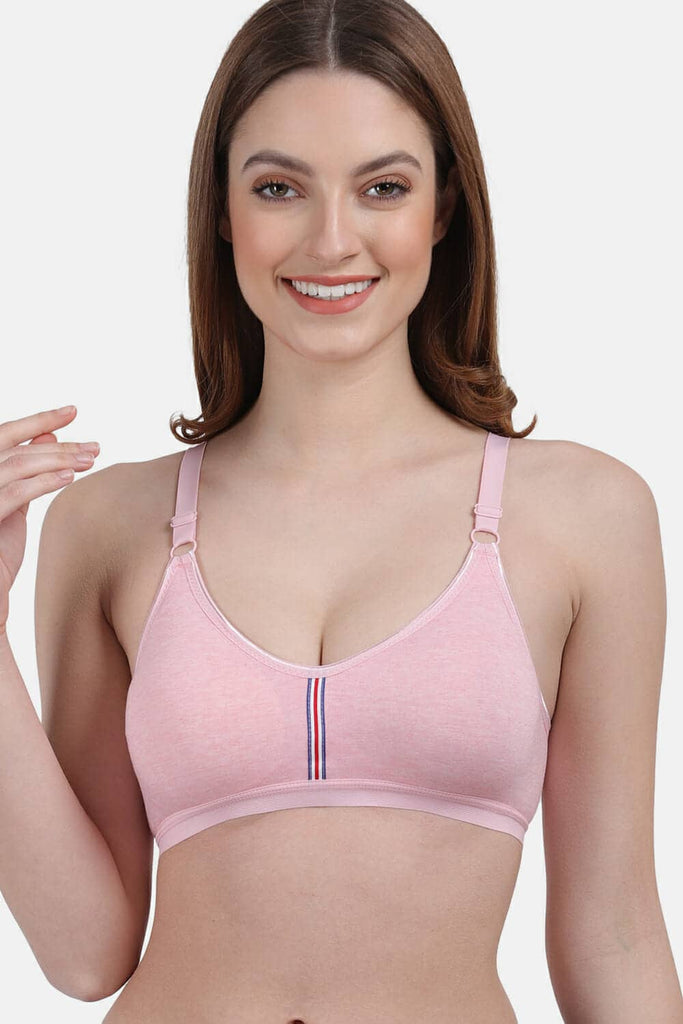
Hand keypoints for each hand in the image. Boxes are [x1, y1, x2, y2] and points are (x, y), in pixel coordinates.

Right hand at [0, 406, 99, 631]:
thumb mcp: (13, 503)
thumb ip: (26, 470)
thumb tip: (48, 437)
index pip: (5, 435)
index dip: (38, 420)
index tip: (73, 410)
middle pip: (15, 449)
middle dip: (58, 444)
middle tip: (94, 446)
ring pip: (16, 465)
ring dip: (57, 460)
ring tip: (90, 460)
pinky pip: (13, 494)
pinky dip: (42, 481)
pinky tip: (69, 478)